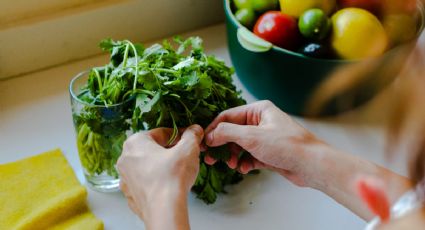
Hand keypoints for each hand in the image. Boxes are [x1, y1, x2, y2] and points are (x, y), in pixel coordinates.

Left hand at [117, 125, 203, 228]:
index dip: (178, 136)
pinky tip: (167, 185)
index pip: (161, 133)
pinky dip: (155, 182)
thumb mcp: (188, 149)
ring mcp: (125, 178)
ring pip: (146, 166)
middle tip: (184, 156)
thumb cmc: (172, 176)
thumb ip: (192, 135)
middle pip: (152, 149)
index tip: (188, 140)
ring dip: (160, 166)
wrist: (164, 209)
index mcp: (135, 142)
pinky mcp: (130, 194)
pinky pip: (144, 183)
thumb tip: (195, 130)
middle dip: (168, 151)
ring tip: (177, 172)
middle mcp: (125, 158)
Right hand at [204, 100, 324, 186]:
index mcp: (258, 110)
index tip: (203, 142)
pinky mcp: (269, 152)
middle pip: (232, 132)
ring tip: (232, 165)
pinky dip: (245, 162)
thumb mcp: (252, 137)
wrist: (311, 165)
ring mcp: (265, 138)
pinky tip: (245, 168)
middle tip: (211, 158)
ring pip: (240, 145)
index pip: (228, 116)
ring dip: (233, 156)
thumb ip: (227, 133)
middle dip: (222, 145)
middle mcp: (261, 122)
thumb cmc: (287, 145)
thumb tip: (210, 135)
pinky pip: (250, 156)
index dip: (213, 129)